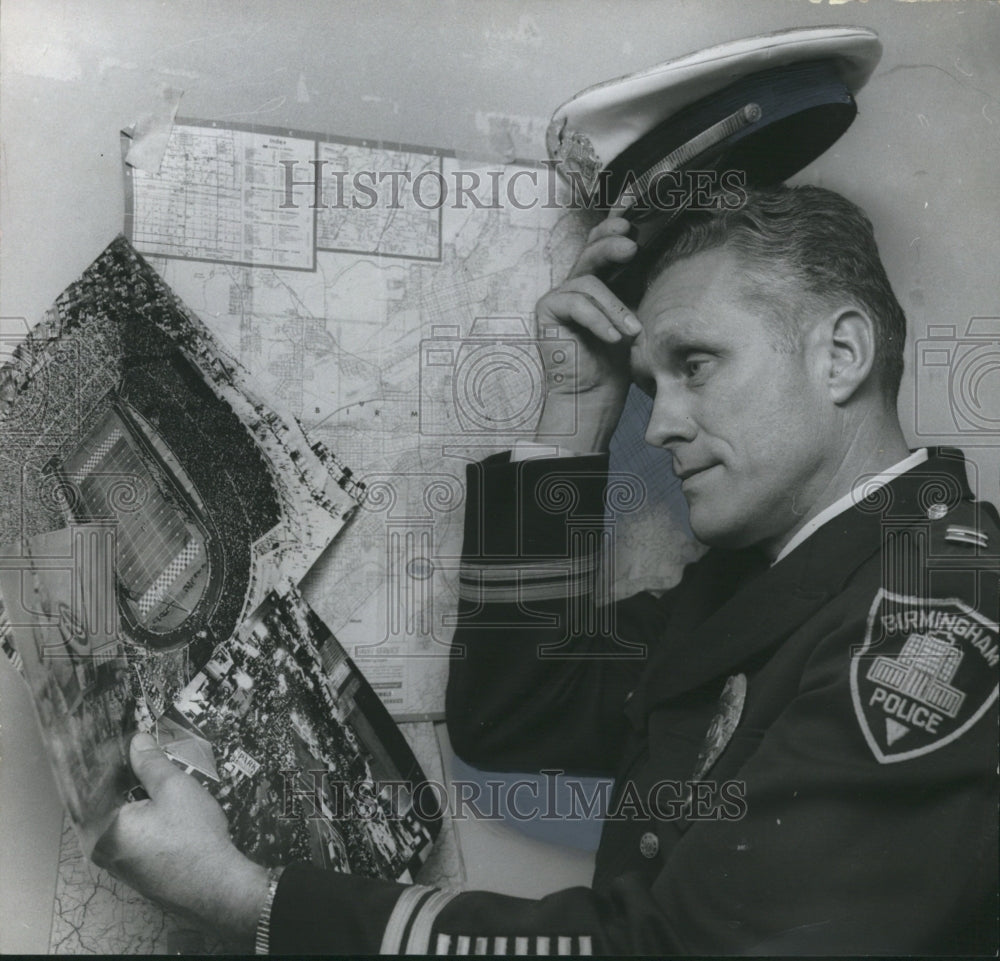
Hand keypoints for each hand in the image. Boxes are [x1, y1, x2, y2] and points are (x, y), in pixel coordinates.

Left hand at [92, 733, 269, 944]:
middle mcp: (102, 850)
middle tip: (146, 755)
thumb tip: (136, 742)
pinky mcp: (137, 872)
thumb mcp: (174, 788)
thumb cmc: (194, 838)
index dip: (112, 758)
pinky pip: (134, 837)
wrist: (218, 886)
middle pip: (108, 803)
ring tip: (159, 778)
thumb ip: (150, 763)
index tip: (126, 740)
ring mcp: (119, 865)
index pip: (95, 784)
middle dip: (127, 779)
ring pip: (123, 820)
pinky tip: (166, 809)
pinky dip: (145, 820)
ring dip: (138, 799)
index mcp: (102, 829)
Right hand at [534, 216, 639, 451]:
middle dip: (610, 244)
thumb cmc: (614, 360)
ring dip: (615, 307)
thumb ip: (634, 287)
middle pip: (591, 250)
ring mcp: (559, 295)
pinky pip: (576, 303)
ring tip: (632, 331)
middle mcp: (577, 283)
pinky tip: (614, 337)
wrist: (593, 393)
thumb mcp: (632, 316)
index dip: (612, 226)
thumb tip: (649, 254)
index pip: (602, 244)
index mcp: (599, 280)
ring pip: (588, 281)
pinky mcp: (547, 310)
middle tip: (630, 247)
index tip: (630, 218)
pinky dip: (599, 320)